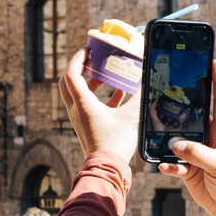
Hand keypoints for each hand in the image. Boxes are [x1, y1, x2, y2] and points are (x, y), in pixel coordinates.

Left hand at [59, 47, 140, 161]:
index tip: (87, 49)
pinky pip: (88, 105)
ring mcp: (80, 118)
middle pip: (68, 82)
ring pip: (78, 93)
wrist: (108, 167)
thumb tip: (147, 83)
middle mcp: (77, 110)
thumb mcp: (130, 117)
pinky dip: (99, 96)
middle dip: (79, 68)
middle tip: (93, 60)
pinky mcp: (87, 125)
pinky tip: (119, 94)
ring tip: (108, 75)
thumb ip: (138, 98)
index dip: (78, 59)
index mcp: (83, 104)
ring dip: (91, 82)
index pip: (71, 74)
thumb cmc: (115, 143)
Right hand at [160, 60, 215, 215]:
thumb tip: (176, 144)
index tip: (214, 61)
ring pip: (179, 139)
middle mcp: (211, 137)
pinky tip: (165, 166)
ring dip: (170, 140)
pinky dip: (168, 164)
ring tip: (163, 140)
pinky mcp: (188, 168)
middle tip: (170, 92)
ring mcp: (198, 152)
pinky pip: (173, 161)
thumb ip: (198, 154)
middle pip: (195, 116)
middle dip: (183, 106)